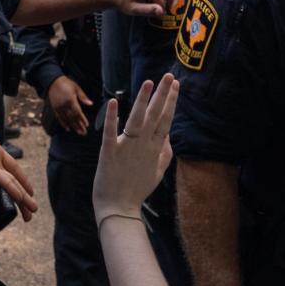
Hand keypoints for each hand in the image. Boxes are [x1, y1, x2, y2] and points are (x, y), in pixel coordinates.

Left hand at [0, 107, 37, 219]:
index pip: (11, 166)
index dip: (21, 178)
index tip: (30, 192)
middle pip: (13, 179)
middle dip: (24, 195)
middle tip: (32, 211)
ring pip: (10, 183)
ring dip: (22, 198)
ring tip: (31, 213)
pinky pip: (2, 179)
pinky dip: (12, 188)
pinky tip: (22, 198)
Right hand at [47, 74, 91, 135]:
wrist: (53, 81)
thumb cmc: (67, 83)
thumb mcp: (76, 88)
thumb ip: (83, 97)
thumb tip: (91, 104)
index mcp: (70, 100)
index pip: (78, 112)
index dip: (82, 119)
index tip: (87, 125)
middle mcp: (64, 105)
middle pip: (72, 117)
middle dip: (79, 125)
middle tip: (84, 133)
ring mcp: (58, 107)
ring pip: (66, 119)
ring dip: (73, 126)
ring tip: (79, 132)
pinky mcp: (54, 108)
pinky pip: (59, 118)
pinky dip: (63, 123)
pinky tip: (68, 128)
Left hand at [93, 75, 177, 221]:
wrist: (119, 209)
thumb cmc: (136, 190)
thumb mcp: (157, 172)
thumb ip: (165, 153)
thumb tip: (169, 134)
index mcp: (154, 149)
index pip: (165, 121)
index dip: (171, 102)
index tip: (176, 85)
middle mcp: (143, 146)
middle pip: (155, 116)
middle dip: (163, 95)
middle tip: (169, 76)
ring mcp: (126, 149)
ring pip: (136, 120)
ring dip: (142, 101)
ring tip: (149, 83)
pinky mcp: (108, 153)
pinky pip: (110, 132)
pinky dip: (112, 117)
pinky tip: (113, 101)